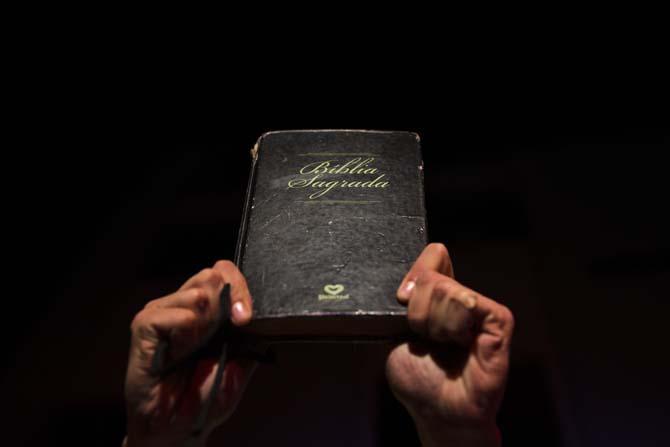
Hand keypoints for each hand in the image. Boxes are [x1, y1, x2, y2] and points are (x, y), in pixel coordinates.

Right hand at [124, 261, 254, 446]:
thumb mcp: (240, 366)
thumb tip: (264, 317)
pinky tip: (189, 329)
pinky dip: (179, 318)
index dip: (239, 287)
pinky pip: (159, 313)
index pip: (224, 274)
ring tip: (207, 337)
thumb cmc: (206, 398)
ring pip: (191, 288)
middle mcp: (188, 309)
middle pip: (211, 274)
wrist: (178, 428)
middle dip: (230, 295)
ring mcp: (165, 317)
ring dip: (207, 311)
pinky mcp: (143, 331)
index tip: (246, 316)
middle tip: (237, 321)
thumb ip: (251, 338)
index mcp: (210, 313)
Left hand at [385, 244, 513, 446]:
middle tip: (426, 337)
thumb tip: (418, 273)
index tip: (403, 301)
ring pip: (447, 290)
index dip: (414, 277)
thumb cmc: (419, 378)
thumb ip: (405, 300)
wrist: (440, 412)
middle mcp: (462, 296)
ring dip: (434, 325)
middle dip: (417, 311)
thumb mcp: (396, 332)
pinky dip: (453, 326)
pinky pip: (469, 302)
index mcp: (438, 295)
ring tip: (444, 346)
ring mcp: (481, 307)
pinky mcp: (499, 319)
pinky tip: (459, 344)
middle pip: (431, 275)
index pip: (432, 256)